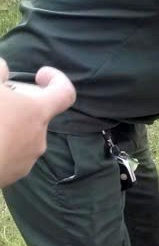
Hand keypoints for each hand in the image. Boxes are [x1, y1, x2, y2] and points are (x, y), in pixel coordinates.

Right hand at [0, 61, 76, 186]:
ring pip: (21, 137)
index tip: (40, 75)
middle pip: (36, 116)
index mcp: (38, 112)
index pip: (65, 93)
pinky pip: (9, 155)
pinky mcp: (12, 176)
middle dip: (19, 106)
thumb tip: (4, 69)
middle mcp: (39, 138)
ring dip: (8, 128)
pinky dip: (0, 146)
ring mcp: (26, 161)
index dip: (57, 80)